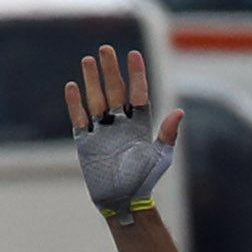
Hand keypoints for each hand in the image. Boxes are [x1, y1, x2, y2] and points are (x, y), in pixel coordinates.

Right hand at [65, 45, 179, 226]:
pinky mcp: (87, 143)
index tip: (133, 54)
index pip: (138, 93)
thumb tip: (179, 112)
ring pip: (96, 100)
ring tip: (88, 60)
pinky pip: (80, 119)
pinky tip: (72, 86)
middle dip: (110, 70)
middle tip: (105, 49)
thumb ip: (168, 134)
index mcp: (140, 125)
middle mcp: (121, 125)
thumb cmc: (145, 181)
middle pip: (115, 91)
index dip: (136, 74)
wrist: (124, 203)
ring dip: (92, 81)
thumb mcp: (161, 157)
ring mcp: (102, 132)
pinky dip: (75, 104)